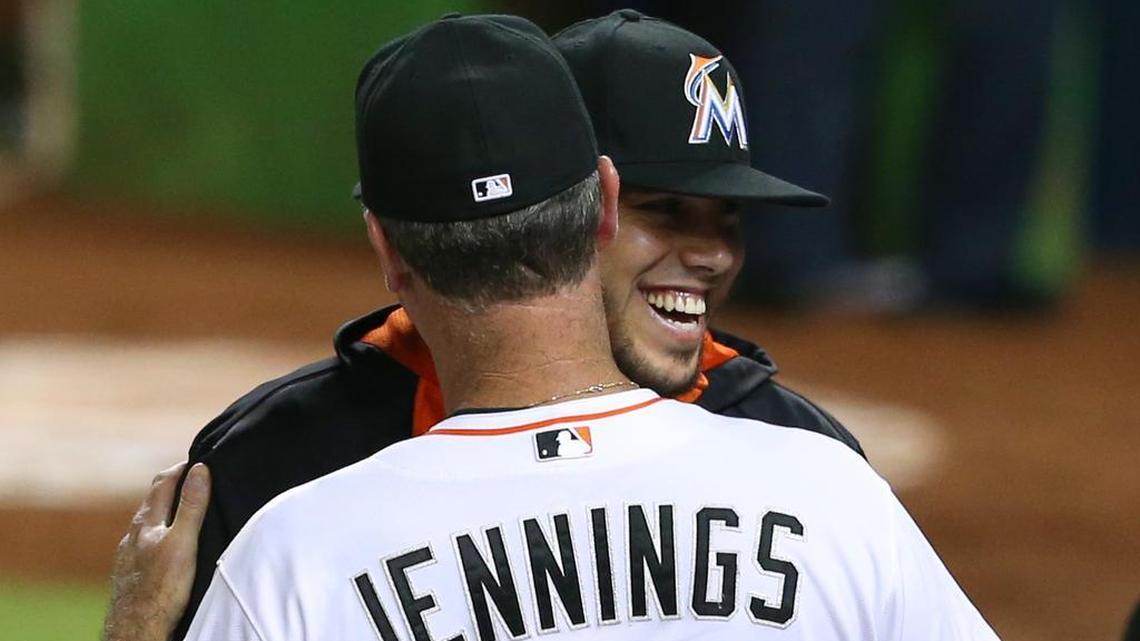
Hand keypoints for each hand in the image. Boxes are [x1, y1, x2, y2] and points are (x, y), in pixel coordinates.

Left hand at [103, 461, 210, 640]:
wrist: (137, 628)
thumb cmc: (161, 587)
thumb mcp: (184, 542)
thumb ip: (192, 506)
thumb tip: (200, 469)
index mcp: (146, 521)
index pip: (163, 481)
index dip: (182, 467)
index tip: (201, 460)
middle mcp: (134, 533)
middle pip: (153, 499)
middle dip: (174, 485)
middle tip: (197, 479)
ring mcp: (129, 553)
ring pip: (149, 522)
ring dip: (166, 510)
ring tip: (187, 509)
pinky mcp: (131, 571)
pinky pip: (145, 543)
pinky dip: (160, 532)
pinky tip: (168, 545)